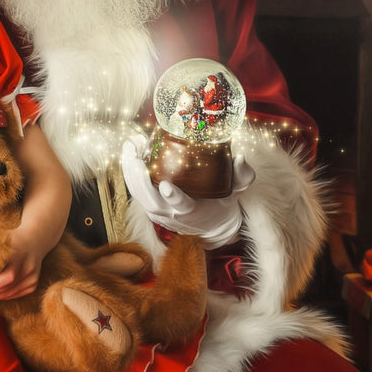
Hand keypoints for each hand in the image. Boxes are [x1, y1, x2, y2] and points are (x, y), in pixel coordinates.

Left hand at [0, 225, 45, 304]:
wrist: (36, 239)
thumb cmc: (13, 238)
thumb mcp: (1, 237)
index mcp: (20, 255)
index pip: (8, 276)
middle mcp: (28, 268)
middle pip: (6, 288)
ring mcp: (32, 277)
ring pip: (9, 293)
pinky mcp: (33, 284)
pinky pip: (14, 294)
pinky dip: (0, 296)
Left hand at [120, 141, 254, 248]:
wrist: (209, 226)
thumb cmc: (221, 205)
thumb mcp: (235, 193)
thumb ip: (241, 177)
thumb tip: (240, 158)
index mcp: (192, 212)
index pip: (182, 206)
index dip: (173, 197)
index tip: (165, 186)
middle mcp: (171, 214)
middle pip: (149, 199)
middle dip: (138, 177)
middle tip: (135, 153)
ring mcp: (158, 212)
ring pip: (138, 194)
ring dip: (130, 170)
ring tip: (131, 145)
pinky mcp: (150, 207)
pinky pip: (136, 190)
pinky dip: (131, 172)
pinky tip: (133, 150)